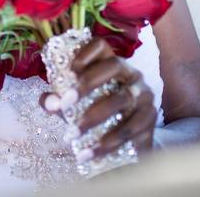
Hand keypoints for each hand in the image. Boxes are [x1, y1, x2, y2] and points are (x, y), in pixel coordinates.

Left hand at [40, 37, 155, 160]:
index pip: (101, 46)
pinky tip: (89, 153)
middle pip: (114, 66)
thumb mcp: (75, 106)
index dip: (86, 53)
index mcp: (110, 64)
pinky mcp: (149, 120)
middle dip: (88, 83)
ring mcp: (143, 95)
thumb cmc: (95, 114)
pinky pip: (130, 128)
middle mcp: (130, 74)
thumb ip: (58, 101)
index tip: (70, 70)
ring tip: (72, 135)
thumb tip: (49, 102)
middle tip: (66, 104)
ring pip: (121, 99)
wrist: (126, 145)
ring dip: (93, 117)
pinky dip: (107, 142)